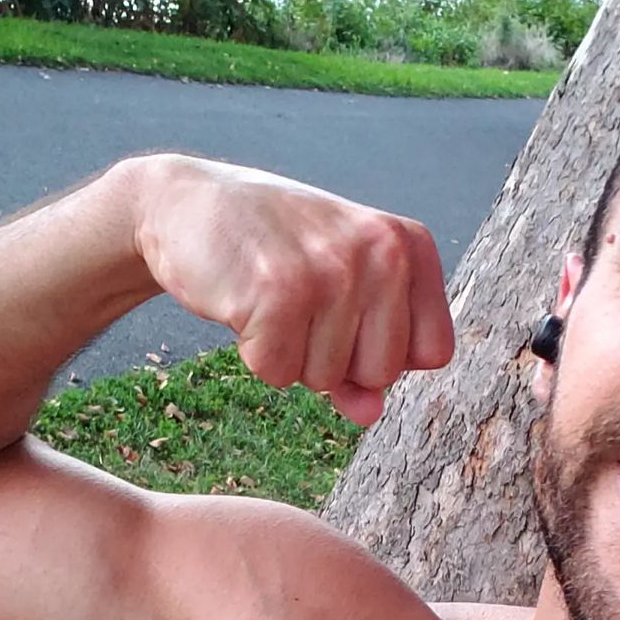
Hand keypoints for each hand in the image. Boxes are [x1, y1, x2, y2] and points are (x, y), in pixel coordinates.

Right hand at [132, 155, 454, 424]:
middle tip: (301, 305)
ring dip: (290, 355)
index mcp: (409, 246)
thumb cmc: (275, 256)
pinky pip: (278, 373)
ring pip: (326, 379)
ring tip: (271, 299)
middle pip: (382, 375)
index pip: (432, 353)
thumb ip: (364, 357)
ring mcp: (332, 270)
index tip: (348, 318)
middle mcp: (381, 251)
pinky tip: (244, 303)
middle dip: (335, 361)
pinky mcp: (279, 293)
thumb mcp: (337, 297)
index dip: (382, 354)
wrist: (186, 206)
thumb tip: (369, 414)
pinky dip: (254, 353)